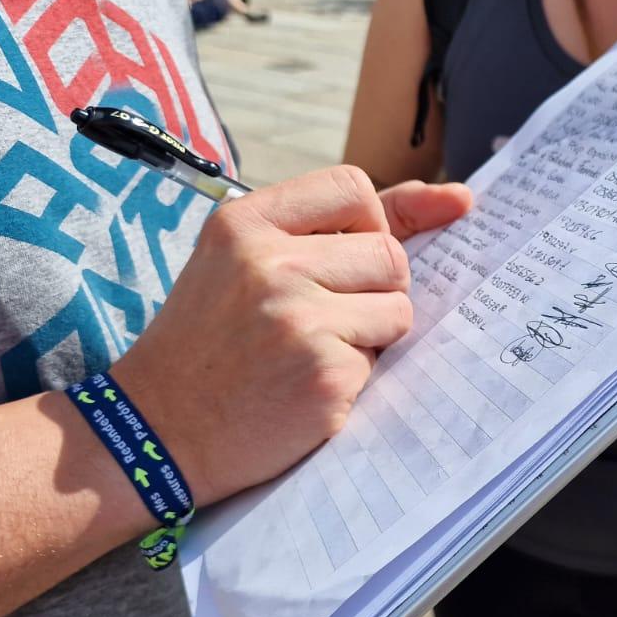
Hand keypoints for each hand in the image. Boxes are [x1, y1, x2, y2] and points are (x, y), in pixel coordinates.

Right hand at [110, 167, 470, 504]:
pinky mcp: (325, 374)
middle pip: (389, 253)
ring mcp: (299, 319)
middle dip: (374, 291)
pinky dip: (353, 379)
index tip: (347, 258)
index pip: (353, 187)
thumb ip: (335, 227)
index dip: (367, 224)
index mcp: (245, 223)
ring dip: (370, 337)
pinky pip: (381, 362)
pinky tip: (301, 388)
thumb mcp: (241, 263)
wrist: (157, 430)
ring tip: (309, 353)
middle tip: (320, 321)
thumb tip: (458, 199)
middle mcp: (270, 263)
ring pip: (399, 308)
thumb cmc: (210, 343)